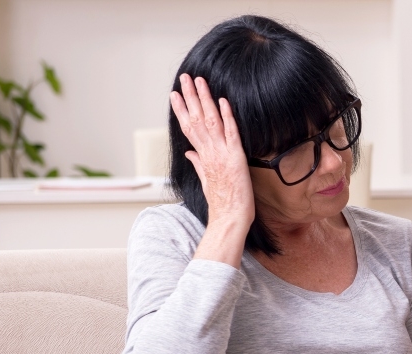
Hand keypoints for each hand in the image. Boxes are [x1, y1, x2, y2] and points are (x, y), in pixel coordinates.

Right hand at [169, 74, 254, 233]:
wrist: (230, 218)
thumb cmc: (221, 202)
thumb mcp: (206, 180)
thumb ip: (198, 163)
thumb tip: (190, 153)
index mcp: (202, 156)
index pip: (188, 127)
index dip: (182, 109)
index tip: (175, 94)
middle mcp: (208, 152)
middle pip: (196, 119)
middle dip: (190, 96)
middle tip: (185, 78)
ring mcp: (221, 154)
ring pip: (210, 121)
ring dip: (205, 99)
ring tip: (200, 81)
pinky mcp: (235, 158)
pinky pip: (230, 133)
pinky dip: (227, 116)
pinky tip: (222, 101)